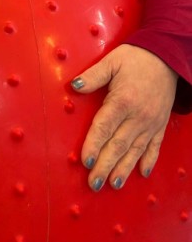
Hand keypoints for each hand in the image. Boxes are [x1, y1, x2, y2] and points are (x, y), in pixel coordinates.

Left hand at [71, 44, 176, 190]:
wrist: (166, 57)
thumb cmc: (135, 58)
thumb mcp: (111, 61)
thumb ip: (93, 76)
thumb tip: (74, 86)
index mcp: (122, 101)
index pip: (104, 127)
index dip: (94, 145)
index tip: (85, 161)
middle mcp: (138, 116)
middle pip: (118, 145)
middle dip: (105, 165)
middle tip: (94, 183)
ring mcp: (151, 123)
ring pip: (135, 150)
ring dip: (124, 168)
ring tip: (114, 184)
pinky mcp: (161, 124)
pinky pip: (155, 146)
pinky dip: (149, 160)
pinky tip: (142, 173)